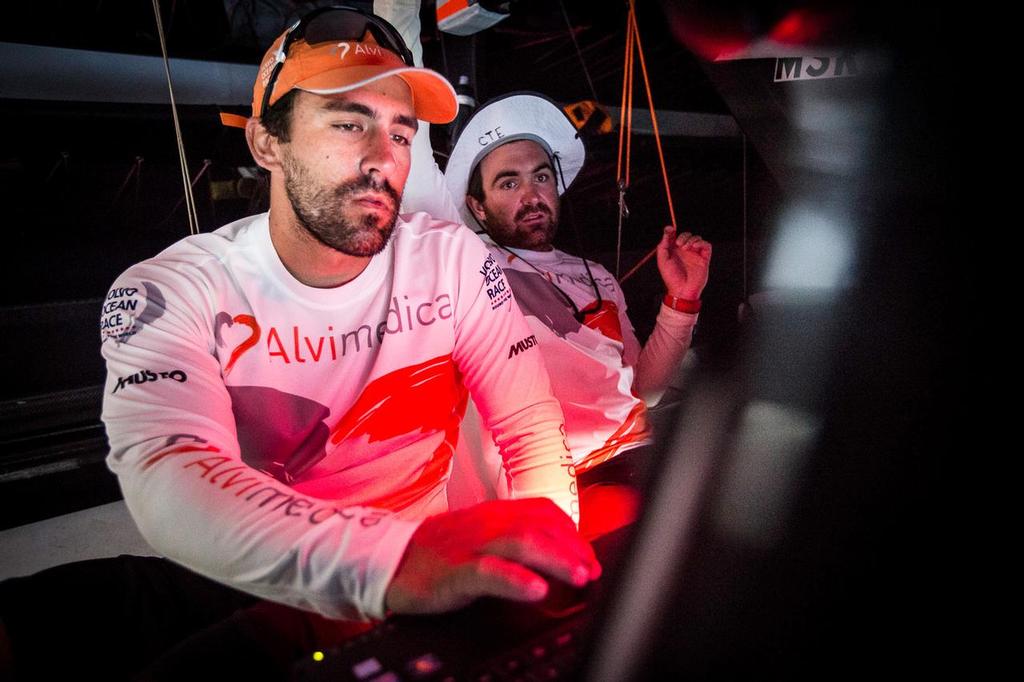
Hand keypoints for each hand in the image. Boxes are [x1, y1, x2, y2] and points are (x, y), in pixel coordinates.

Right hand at [385, 499, 601, 613]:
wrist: (388, 562)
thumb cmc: (438, 555)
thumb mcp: (480, 540)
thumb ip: (513, 542)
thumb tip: (556, 558)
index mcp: (495, 514)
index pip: (544, 512)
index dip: (572, 533)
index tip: (590, 557)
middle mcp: (487, 523)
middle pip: (540, 524)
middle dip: (572, 547)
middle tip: (592, 571)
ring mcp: (471, 544)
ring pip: (522, 541)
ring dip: (556, 558)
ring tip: (578, 576)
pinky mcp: (454, 569)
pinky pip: (490, 571)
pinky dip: (516, 580)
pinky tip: (536, 590)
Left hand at [656, 226, 711, 300]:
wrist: (681, 290)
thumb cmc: (671, 277)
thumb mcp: (662, 260)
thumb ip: (663, 245)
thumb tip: (667, 231)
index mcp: (674, 251)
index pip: (674, 236)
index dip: (672, 231)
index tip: (670, 229)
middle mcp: (685, 251)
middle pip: (687, 235)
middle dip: (683, 236)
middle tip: (679, 244)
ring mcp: (695, 254)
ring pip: (697, 238)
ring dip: (691, 239)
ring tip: (686, 248)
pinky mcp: (704, 258)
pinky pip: (706, 245)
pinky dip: (701, 242)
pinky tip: (694, 247)